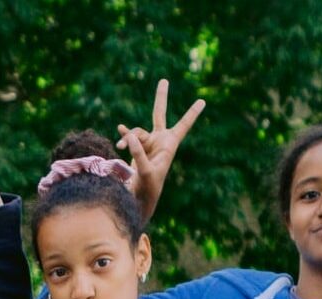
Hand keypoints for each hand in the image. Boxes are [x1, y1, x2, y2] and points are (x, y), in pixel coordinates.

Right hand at [117, 79, 205, 221]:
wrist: (140, 197)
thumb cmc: (149, 187)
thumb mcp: (145, 171)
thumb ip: (138, 153)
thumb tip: (129, 135)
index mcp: (169, 145)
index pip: (183, 126)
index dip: (192, 114)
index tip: (203, 101)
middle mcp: (160, 140)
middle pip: (159, 114)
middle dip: (161, 97)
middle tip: (164, 80)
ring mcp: (148, 143)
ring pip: (137, 131)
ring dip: (129, 137)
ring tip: (120, 146)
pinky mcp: (137, 147)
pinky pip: (129, 137)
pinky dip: (124, 138)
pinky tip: (119, 135)